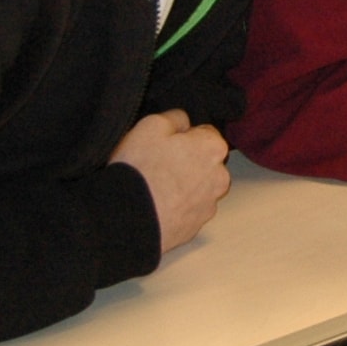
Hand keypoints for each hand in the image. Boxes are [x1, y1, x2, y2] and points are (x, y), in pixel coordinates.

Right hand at [110, 109, 231, 254]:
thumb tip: (184, 122)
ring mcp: (208, 205)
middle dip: (187, 162)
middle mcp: (219, 177)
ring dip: (183, 187)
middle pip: (205, 163)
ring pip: (198, 188)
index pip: (205, 134)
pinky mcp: (195, 227)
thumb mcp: (151, 125)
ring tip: (154, 188)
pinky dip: (176, 208)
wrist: (127, 219)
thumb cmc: (141, 169)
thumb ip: (175, 118)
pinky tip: (156, 205)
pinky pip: (187, 211)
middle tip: (158, 165)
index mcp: (213, 148)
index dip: (184, 137)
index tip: (166, 144)